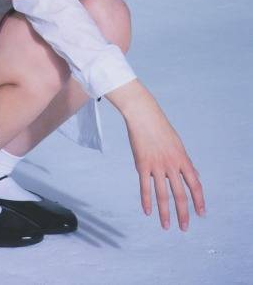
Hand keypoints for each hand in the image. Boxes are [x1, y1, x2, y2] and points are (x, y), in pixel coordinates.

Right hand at [113, 82, 205, 230]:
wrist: (143, 115)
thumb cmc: (160, 128)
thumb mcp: (178, 144)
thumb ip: (185, 162)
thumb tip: (195, 175)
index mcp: (182, 158)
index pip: (195, 184)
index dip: (199, 200)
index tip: (201, 213)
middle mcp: (171, 164)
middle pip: (180, 193)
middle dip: (183, 213)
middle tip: (184, 227)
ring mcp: (156, 165)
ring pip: (162, 194)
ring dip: (165, 212)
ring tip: (166, 226)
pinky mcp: (142, 164)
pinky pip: (145, 186)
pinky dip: (146, 200)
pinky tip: (148, 212)